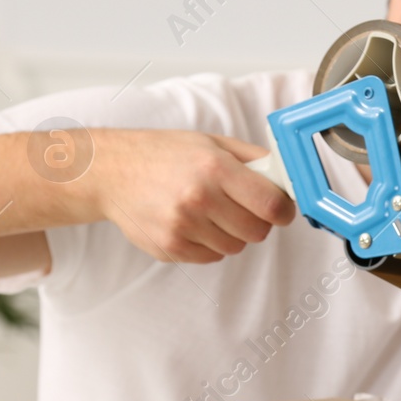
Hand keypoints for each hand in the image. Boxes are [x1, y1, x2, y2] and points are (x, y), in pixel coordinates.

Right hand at [87, 130, 294, 262]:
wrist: (112, 172)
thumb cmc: (164, 154)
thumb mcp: (210, 143)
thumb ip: (252, 159)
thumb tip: (287, 177)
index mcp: (215, 168)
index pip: (271, 204)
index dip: (283, 210)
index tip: (281, 209)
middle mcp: (199, 199)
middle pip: (257, 231)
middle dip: (257, 222)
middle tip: (242, 208)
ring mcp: (183, 227)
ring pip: (235, 248)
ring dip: (231, 234)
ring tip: (211, 213)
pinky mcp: (170, 248)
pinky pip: (211, 257)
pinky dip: (209, 244)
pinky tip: (192, 223)